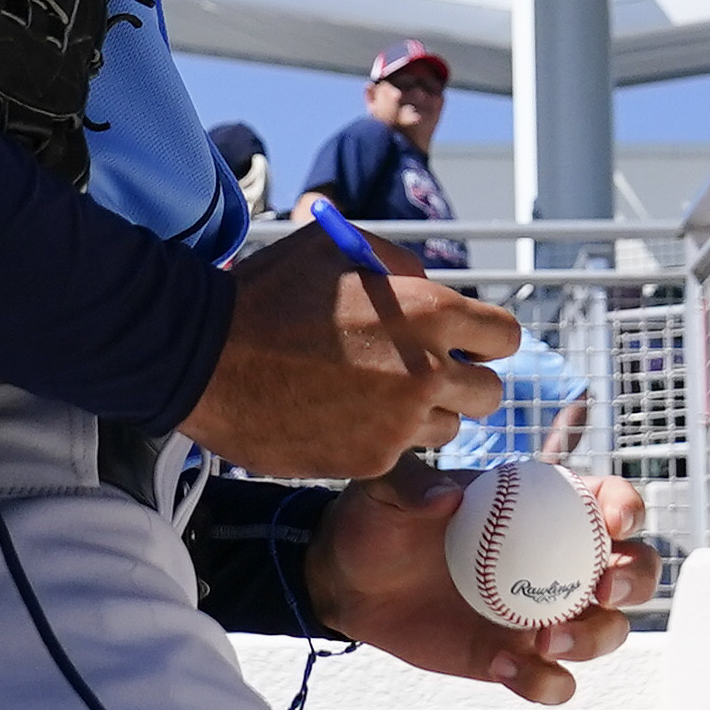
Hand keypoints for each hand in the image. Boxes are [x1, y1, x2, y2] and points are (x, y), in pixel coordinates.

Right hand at [185, 223, 514, 482]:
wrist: (205, 356)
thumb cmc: (269, 294)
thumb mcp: (337, 248)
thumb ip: (397, 264)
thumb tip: (426, 284)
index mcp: (429, 311)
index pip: (505, 336)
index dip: (483, 338)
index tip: (461, 342)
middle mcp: (426, 372)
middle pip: (488, 393)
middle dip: (462, 381)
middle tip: (421, 372)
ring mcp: (400, 423)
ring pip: (446, 428)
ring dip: (422, 414)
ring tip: (371, 393)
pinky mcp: (370, 461)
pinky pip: (398, 455)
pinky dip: (378, 439)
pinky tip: (338, 414)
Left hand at [301, 456, 663, 705]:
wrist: (347, 584)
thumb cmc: (377, 522)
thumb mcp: (386, 490)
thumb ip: (414, 485)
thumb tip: (449, 499)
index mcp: (543, 508)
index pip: (607, 502)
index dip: (626, 508)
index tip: (613, 523)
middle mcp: (557, 562)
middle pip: (633, 572)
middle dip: (635, 581)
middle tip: (601, 590)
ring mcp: (542, 615)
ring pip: (607, 632)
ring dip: (594, 640)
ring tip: (546, 642)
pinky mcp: (517, 660)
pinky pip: (554, 682)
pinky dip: (545, 684)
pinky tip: (504, 669)